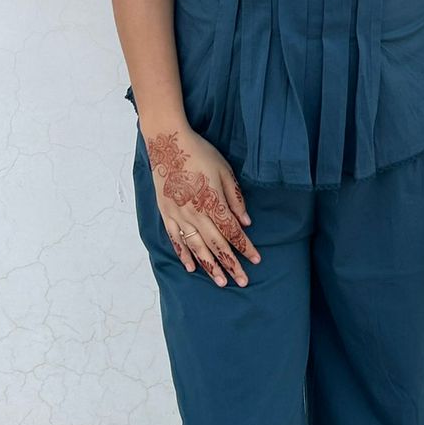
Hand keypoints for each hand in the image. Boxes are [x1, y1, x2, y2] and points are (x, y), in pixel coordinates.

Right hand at [143, 123, 260, 286]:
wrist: (168, 143)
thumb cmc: (200, 154)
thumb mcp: (224, 170)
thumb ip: (235, 198)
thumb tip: (246, 222)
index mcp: (212, 202)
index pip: (232, 231)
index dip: (245, 247)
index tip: (256, 260)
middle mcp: (195, 213)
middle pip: (216, 244)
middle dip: (231, 264)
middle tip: (242, 281)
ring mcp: (179, 215)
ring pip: (196, 247)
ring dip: (209, 266)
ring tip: (220, 282)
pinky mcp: (166, 213)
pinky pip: (176, 240)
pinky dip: (184, 255)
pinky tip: (191, 268)